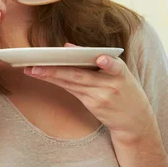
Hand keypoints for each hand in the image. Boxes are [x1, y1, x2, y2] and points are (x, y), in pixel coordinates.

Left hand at [24, 43, 156, 144]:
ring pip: (71, 83)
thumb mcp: (118, 72)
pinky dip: (58, 82)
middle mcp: (111, 84)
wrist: (135, 120)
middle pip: (80, 75)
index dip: (108, 63)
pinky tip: (44, 77)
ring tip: (32, 70)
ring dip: (50, 76)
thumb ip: (94, 58)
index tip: (101, 59)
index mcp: (120, 70)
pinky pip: (72, 91)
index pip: (114, 65)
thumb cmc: (124, 89)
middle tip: (36, 64)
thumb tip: (68, 46)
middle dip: (56, 69)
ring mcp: (101, 96)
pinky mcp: (94, 105)